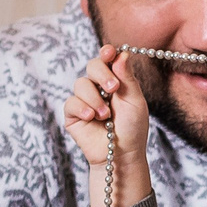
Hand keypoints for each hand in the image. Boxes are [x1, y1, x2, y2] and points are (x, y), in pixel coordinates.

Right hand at [59, 47, 153, 206]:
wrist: (122, 154)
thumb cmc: (132, 129)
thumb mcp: (134, 101)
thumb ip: (127, 78)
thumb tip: (122, 53)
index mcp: (115, 81)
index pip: (107, 60)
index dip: (106, 53)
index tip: (109, 52)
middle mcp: (98, 88)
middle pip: (91, 65)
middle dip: (102, 74)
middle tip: (113, 89)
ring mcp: (84, 100)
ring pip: (80, 84)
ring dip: (94, 99)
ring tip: (105, 115)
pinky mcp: (73, 114)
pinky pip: (71, 102)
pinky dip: (82, 108)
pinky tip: (92, 118)